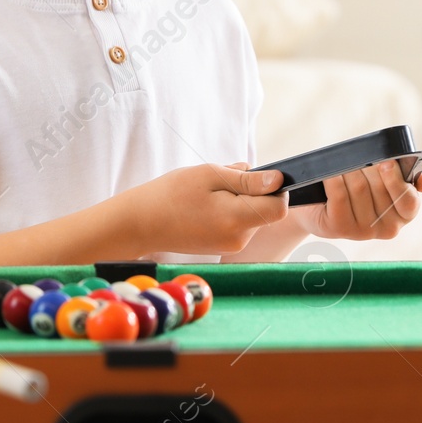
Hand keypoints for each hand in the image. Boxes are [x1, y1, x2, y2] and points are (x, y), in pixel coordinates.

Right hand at [119, 162, 288, 255]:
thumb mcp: (210, 175)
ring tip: (208, 195)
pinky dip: (230, 211)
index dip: (274, 188)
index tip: (254, 177)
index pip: (279, 207)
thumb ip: (247, 180)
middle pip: (267, 211)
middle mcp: (239, 238)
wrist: (142, 223)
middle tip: (219, 183)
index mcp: (236, 219)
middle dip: (253, 192)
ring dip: (239, 201)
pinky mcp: (224, 247)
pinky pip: (239, 224)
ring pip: (253, 216)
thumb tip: (278, 180)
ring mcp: (232, 246)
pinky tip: (206, 207)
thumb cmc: (172, 194)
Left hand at [289, 161, 421, 241]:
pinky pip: (339, 194)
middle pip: (379, 188)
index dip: (396, 181)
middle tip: (360, 159)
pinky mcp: (341, 228)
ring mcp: (364, 232)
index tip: (386, 163)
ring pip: (359, 188)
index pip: (409, 201)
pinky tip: (331, 174)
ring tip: (343, 166)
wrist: (323, 204)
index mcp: (405, 214)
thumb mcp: (386, 179)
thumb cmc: (359, 186)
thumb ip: (409, 176)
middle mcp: (388, 228)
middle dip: (368, 167)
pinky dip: (334, 179)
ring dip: (349, 170)